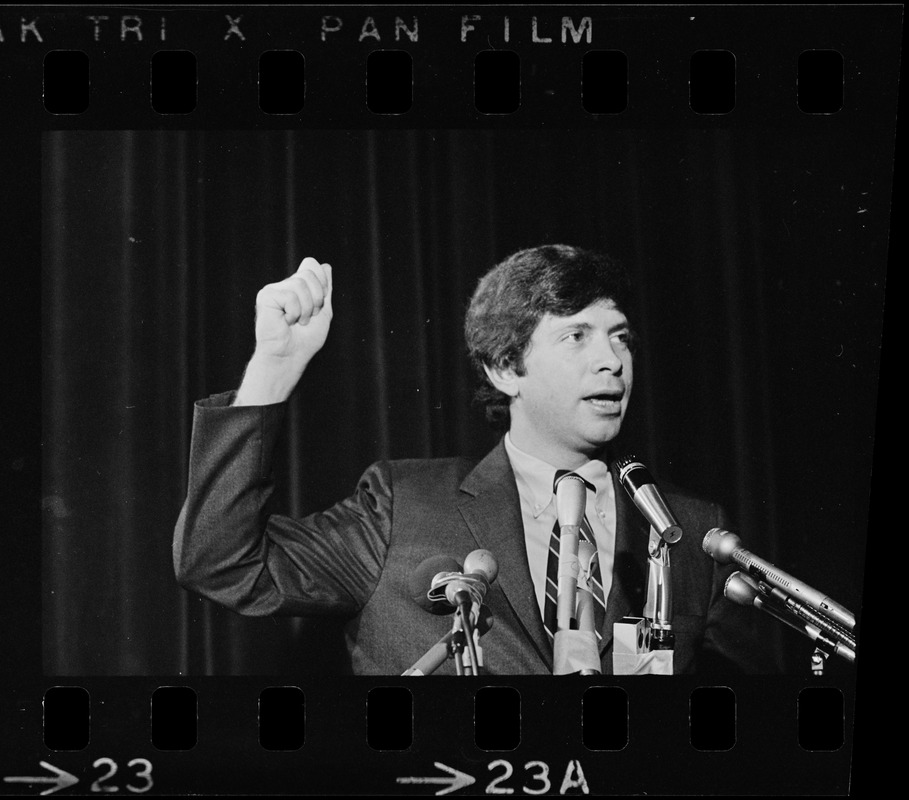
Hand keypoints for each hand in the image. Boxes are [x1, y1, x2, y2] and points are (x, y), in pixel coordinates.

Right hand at [234, 258, 332, 404]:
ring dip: (306, 309)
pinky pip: (290, 295)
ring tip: (298, 321)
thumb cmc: (305, 339)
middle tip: (308, 317)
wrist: (290, 356)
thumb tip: (326, 266)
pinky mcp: (266, 296)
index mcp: (296, 287)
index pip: (311, 265)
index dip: (322, 283)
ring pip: (300, 284)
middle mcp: (284, 285)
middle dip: (317, 299)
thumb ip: (325, 289)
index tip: (319, 305)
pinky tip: (286, 322)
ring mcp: (273, 290)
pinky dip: (295, 312)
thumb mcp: (323, 311)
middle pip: (309, 273)